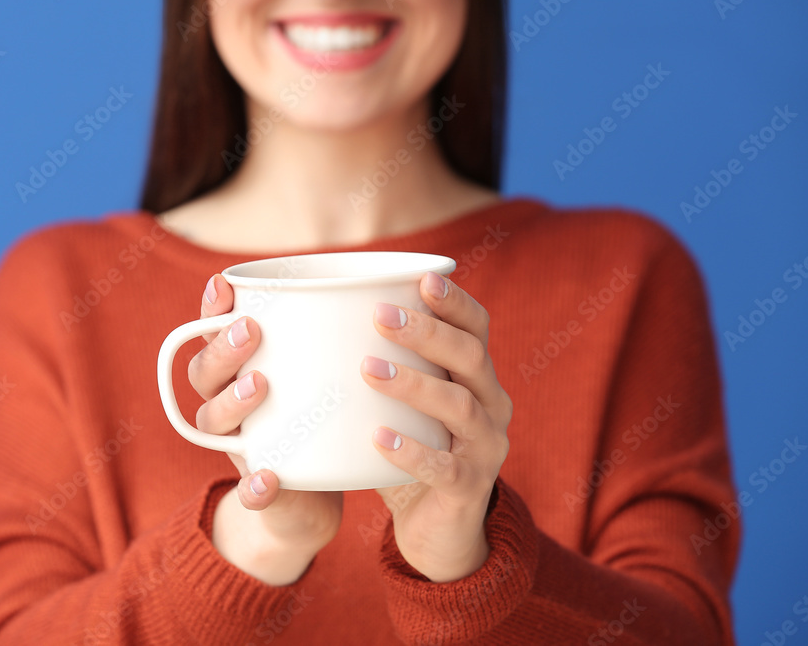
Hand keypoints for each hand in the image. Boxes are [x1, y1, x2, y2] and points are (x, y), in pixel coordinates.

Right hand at [191, 275, 342, 585]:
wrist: (312, 498)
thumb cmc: (317, 417)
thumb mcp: (323, 372)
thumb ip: (336, 335)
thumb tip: (391, 283)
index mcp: (237, 371)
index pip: (210, 333)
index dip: (210, 310)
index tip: (224, 285)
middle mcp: (226, 405)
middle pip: (203, 373)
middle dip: (223, 349)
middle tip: (251, 330)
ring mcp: (238, 448)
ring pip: (212, 423)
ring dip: (230, 404)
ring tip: (258, 386)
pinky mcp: (260, 491)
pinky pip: (248, 492)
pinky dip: (254, 487)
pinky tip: (268, 478)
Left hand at [362, 272, 511, 581]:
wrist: (440, 530)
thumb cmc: (414, 449)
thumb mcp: (406, 404)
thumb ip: (384, 364)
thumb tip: (315, 317)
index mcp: (478, 378)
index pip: (477, 328)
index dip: (454, 301)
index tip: (422, 278)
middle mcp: (492, 405)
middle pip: (470, 357)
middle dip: (426, 332)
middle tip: (380, 316)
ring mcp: (486, 448)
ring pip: (459, 407)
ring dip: (414, 384)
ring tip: (368, 369)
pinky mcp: (470, 488)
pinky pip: (445, 466)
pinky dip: (411, 450)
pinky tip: (379, 438)